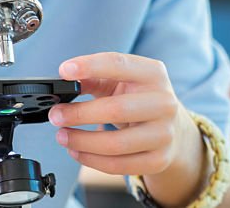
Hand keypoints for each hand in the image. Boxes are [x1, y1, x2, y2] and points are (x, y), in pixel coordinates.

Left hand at [49, 53, 205, 195]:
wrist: (173, 130)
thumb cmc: (140, 100)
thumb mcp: (122, 82)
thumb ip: (94, 78)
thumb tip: (65, 81)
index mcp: (154, 74)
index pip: (120, 64)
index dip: (90, 66)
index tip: (64, 71)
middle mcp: (164, 102)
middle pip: (116, 109)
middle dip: (79, 114)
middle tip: (56, 115)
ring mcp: (164, 133)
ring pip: (115, 144)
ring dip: (81, 141)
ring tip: (62, 136)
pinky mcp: (159, 159)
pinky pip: (118, 165)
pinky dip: (91, 160)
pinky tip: (77, 152)